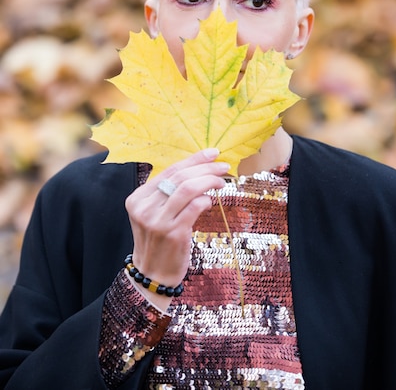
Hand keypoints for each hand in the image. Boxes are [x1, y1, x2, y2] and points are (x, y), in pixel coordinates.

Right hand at [125, 148, 228, 308]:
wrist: (153, 275)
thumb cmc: (159, 241)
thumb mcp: (154, 214)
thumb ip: (168, 193)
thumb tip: (199, 170)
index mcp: (138, 198)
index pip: (169, 170)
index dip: (193, 159)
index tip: (212, 153)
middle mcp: (144, 207)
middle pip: (180, 176)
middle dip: (205, 168)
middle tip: (223, 166)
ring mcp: (157, 221)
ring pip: (188, 188)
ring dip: (209, 181)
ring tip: (222, 182)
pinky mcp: (173, 233)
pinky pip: (194, 207)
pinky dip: (206, 200)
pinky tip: (210, 201)